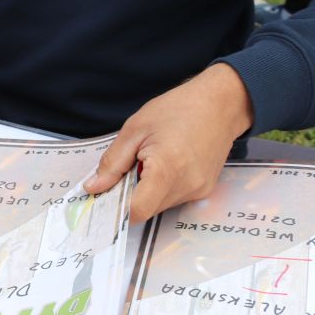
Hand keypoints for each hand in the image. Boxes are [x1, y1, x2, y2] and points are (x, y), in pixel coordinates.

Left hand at [85, 63, 252, 222]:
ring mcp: (199, 191)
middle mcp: (187, 186)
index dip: (116, 206)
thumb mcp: (135, 129)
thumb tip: (94, 187)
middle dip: (129, 195)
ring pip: (159, 206)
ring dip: (146, 191)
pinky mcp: (205, 190)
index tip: (103, 195)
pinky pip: (174, 198)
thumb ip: (112, 163)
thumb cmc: (178, 109)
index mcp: (167, 169)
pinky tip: (164, 164)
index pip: (137, 210)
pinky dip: (161, 187)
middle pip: (147, 209)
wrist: (220, 104)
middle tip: (126, 168)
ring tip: (148, 161)